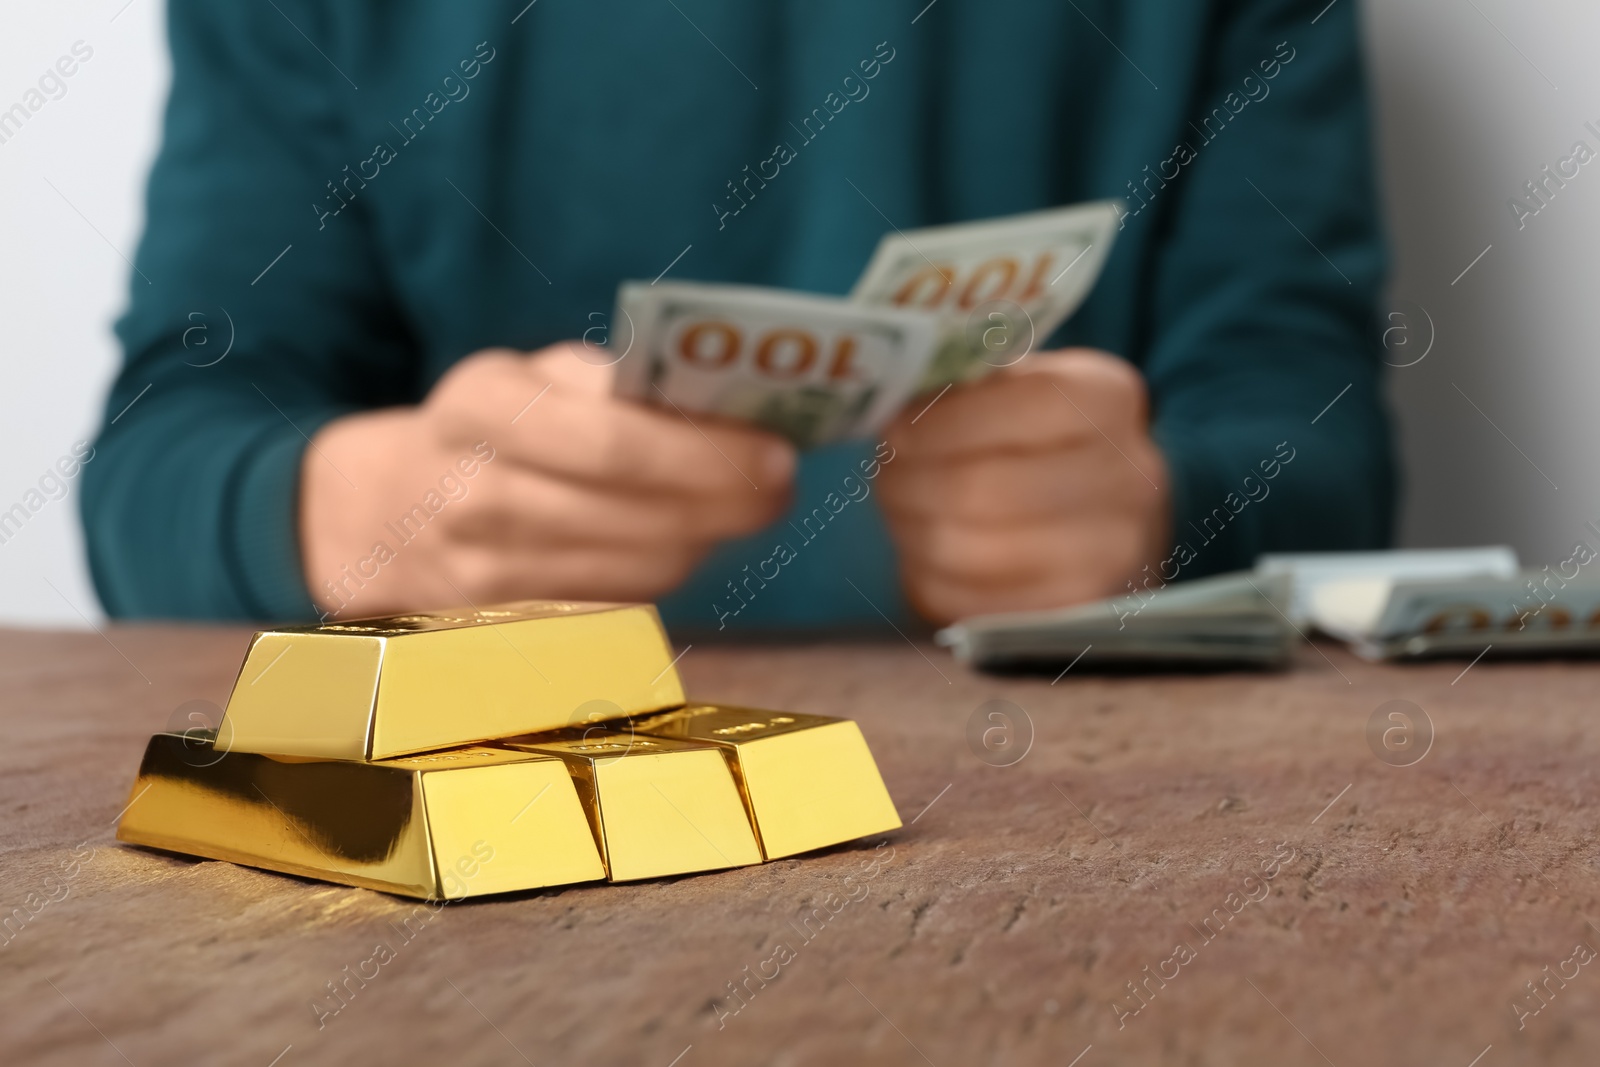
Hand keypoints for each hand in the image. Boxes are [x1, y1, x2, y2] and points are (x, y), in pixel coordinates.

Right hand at [299, 343, 795, 615]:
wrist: (391, 509)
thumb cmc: (496, 426)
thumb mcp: (540, 376)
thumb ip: (627, 383)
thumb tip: (742, 408)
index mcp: (486, 404)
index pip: (616, 442)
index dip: (709, 456)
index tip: (778, 457)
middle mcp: (477, 492)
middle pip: (639, 516)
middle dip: (728, 503)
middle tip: (777, 488)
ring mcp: (485, 571)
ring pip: (641, 569)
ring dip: (703, 539)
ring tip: (735, 509)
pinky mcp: (506, 627)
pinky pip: (619, 606)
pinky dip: (662, 574)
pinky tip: (678, 543)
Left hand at [877, 349, 1169, 623]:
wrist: (1118, 519)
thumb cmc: (1051, 439)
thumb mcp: (1029, 386)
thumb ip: (970, 387)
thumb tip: (895, 409)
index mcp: (1109, 400)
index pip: (1013, 407)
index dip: (938, 423)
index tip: (895, 429)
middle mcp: (1127, 478)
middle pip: (981, 489)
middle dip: (909, 483)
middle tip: (884, 475)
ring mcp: (1110, 556)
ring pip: (967, 550)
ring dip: (911, 530)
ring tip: (898, 510)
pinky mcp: (1075, 613)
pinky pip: (968, 603)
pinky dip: (928, 576)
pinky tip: (923, 553)